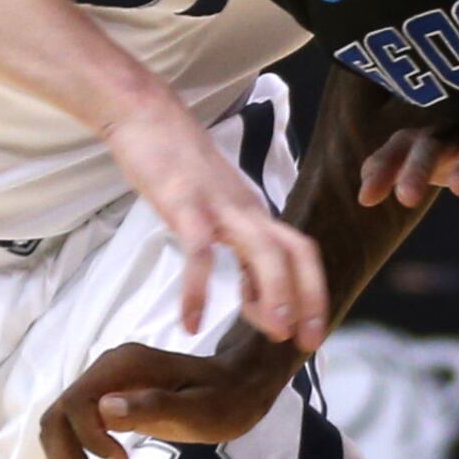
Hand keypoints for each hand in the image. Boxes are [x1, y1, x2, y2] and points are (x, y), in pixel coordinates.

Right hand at [40, 339, 296, 458]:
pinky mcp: (103, 409)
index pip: (76, 404)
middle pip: (56, 421)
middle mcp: (103, 374)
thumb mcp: (200, 408)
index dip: (88, 440)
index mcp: (123, 367)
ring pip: (58, 434)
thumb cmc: (226, 399)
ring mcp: (100, 390)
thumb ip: (155, 406)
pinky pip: (73, 439)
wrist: (237, 386)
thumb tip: (105, 410)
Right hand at [105, 99, 329, 347]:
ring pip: (263, 251)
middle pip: (295, 253)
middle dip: (308, 299)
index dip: (312, 292)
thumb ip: (239, 251)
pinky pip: (198, 251)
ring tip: (274, 332)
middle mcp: (247, 210)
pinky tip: (191, 322)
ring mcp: (218, 205)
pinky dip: (198, 289)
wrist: (146, 115)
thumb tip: (255, 296)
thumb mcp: (217, 212)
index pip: (301, 253)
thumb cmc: (178, 167)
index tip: (310, 333)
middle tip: (307, 343)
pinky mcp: (184, 203)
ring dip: (274, 294)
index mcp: (256, 214)